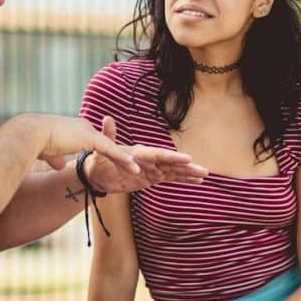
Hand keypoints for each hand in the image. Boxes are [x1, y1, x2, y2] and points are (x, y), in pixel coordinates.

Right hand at [26, 114, 139, 174]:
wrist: (31, 133)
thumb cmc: (35, 142)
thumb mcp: (48, 152)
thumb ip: (56, 158)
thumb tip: (60, 166)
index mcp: (73, 129)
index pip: (93, 140)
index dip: (103, 150)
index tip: (111, 159)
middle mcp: (83, 127)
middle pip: (106, 143)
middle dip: (118, 155)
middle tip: (131, 164)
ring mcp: (88, 132)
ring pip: (111, 146)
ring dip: (124, 158)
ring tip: (137, 169)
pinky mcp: (90, 138)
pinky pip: (111, 150)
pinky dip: (122, 159)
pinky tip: (133, 167)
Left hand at [85, 116, 207, 193]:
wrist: (96, 173)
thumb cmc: (98, 160)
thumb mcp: (101, 149)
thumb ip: (109, 135)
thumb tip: (107, 118)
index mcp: (139, 153)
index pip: (159, 155)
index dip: (173, 157)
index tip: (187, 159)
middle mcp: (149, 159)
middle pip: (171, 163)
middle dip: (187, 166)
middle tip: (203, 170)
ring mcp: (152, 169)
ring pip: (174, 171)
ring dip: (188, 173)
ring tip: (204, 176)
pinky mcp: (152, 178)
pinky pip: (170, 178)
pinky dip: (183, 179)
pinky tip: (197, 181)